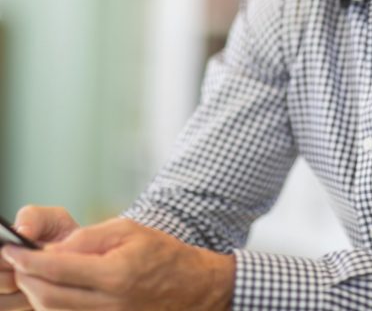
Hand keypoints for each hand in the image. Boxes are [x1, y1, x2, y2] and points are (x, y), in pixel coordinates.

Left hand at [1, 218, 234, 310]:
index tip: (12, 249)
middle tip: (16, 262)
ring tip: (32, 276)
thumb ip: (91, 238)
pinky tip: (51, 293)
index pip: (58, 268)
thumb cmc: (163, 254)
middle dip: (26, 279)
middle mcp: (109, 303)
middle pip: (49, 297)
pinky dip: (54, 308)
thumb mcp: (130, 231)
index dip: (29, 259)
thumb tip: (56, 249)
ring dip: (36, 295)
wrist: (192, 287)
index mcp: (116, 273)